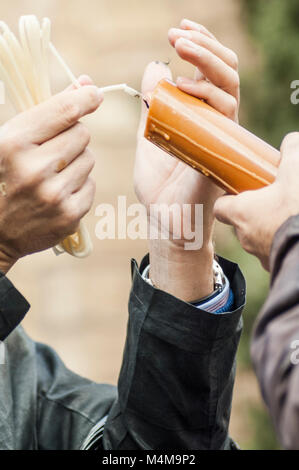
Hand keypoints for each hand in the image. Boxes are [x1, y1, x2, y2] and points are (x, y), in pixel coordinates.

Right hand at [0, 76, 101, 272]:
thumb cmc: (6, 176)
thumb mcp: (13, 139)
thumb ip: (49, 111)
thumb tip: (86, 83)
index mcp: (12, 144)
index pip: (63, 112)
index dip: (84, 98)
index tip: (94, 93)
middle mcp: (34, 169)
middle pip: (82, 134)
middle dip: (72, 137)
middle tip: (53, 150)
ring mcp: (53, 195)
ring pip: (89, 158)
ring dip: (77, 161)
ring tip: (53, 174)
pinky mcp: (69, 215)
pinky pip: (91, 184)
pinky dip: (79, 185)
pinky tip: (59, 192)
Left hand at [135, 19, 239, 300]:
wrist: (165, 219)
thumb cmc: (159, 184)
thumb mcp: (150, 135)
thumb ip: (152, 103)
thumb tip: (154, 66)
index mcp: (200, 116)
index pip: (210, 73)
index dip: (200, 47)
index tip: (177, 32)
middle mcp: (215, 122)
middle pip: (225, 72)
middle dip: (204, 45)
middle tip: (177, 33)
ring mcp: (220, 135)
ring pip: (229, 86)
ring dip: (206, 59)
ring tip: (180, 45)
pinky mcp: (220, 150)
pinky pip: (225, 114)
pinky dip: (207, 94)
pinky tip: (183, 83)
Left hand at [214, 132, 298, 270]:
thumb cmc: (296, 209)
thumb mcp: (296, 171)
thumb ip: (290, 151)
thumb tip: (290, 142)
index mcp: (242, 212)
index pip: (220, 207)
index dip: (228, 199)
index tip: (241, 190)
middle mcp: (245, 236)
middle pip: (242, 222)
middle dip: (255, 212)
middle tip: (274, 200)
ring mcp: (261, 255)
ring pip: (260, 239)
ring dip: (270, 228)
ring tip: (289, 216)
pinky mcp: (277, 267)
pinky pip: (276, 251)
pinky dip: (282, 243)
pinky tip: (294, 233)